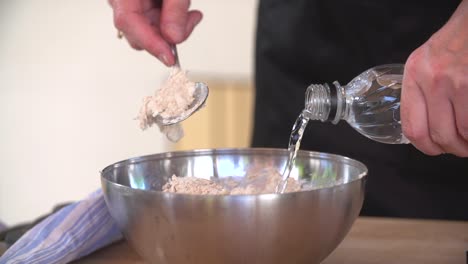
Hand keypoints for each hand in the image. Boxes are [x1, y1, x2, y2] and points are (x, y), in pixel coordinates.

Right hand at [108, 0, 201, 65]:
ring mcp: (128, 1)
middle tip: (190, 22)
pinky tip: (184, 12)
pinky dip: (171, 20)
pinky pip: (152, 20)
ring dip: (172, 27)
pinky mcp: (139, 3)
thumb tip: (174, 37)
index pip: (128, 22)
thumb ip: (175, 9)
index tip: (169, 58)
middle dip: (166, 34)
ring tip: (191, 13)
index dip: (150, 43)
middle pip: (138, 31)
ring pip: (148, 29)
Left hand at [401, 0, 467, 156]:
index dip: (425, 147)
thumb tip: (425, 126)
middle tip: (460, 148)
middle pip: (439, 136)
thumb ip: (420, 91)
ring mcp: (457, 83)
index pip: (412, 128)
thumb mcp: (424, 63)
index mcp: (414, 76)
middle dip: (453, 149)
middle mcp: (432, 80)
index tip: (436, 149)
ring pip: (463, 133)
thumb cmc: (455, 41)